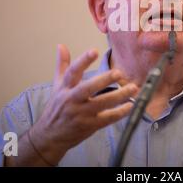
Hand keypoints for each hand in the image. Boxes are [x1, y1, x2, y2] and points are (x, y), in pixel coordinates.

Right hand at [29, 44, 137, 164]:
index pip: (73, 71)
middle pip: (87, 88)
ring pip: (101, 104)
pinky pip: (107, 118)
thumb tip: (61, 45)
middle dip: (103, 80)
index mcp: (64, 88)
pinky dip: (119, 112)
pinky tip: (130, 105)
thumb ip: (62, 65)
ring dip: (119, 96)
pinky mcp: (89, 126)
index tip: (95, 50)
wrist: (50, 136)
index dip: (83, 60)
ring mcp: (80, 114)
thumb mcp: (57, 86)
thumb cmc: (56, 108)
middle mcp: (71, 100)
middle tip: (119, 73)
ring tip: (133, 88)